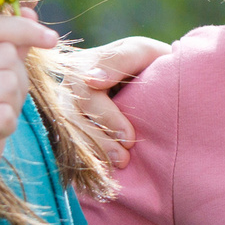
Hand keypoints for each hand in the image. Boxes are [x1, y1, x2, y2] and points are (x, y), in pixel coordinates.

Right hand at [64, 35, 167, 169]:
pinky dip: (85, 162)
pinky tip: (103, 172)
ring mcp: (65, 110)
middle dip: (98, 141)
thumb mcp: (140, 52)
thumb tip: (90, 79)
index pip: (85, 94)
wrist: (160, 79)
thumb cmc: (150, 62)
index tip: (129, 138)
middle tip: (124, 159)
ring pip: (67, 135)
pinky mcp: (68, 130)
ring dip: (92, 154)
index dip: (106, 118)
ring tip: (119, 165)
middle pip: (71, 118)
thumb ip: (119, 60)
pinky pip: (67, 149)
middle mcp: (67, 89)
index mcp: (81, 66)